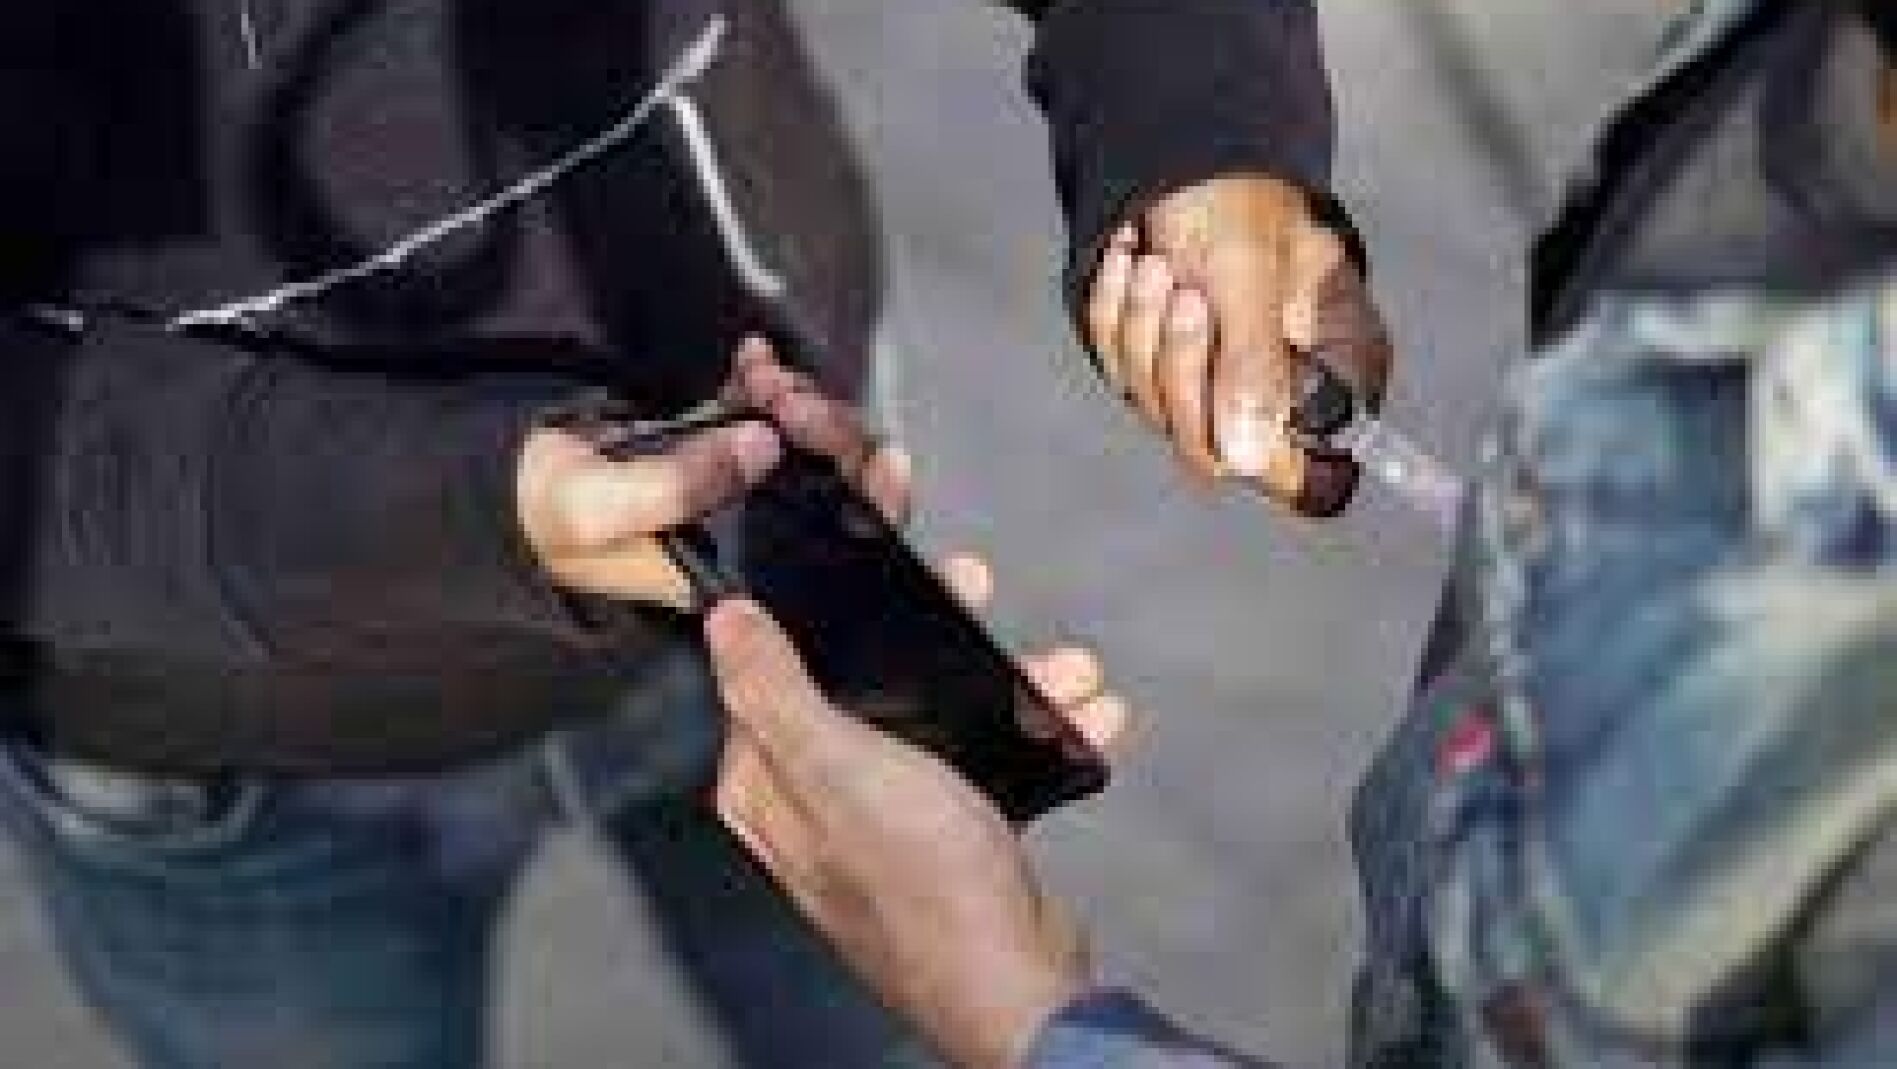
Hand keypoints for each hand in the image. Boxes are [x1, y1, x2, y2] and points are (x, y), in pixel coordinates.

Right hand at [519, 337, 910, 606]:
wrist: (497, 487)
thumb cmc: (536, 516)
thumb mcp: (595, 511)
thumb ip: (677, 485)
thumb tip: (761, 447)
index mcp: (732, 577)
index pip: (826, 550)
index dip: (868, 504)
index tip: (875, 455)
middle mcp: (744, 542)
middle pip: (829, 491)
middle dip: (827, 434)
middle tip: (788, 400)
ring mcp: (731, 493)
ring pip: (802, 448)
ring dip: (794, 401)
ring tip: (763, 376)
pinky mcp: (712, 453)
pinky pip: (761, 417)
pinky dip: (764, 383)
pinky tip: (755, 360)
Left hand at [707, 566, 1129, 1068]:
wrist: (1017, 985)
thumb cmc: (924, 887)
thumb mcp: (840, 769)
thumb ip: (774, 691)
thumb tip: (726, 622)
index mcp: (769, 779)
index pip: (777, 657)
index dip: (824, 595)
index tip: (873, 541)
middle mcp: (817, 796)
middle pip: (865, 674)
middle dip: (936, 629)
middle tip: (973, 585)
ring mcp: (883, 814)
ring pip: (937, 710)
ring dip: (1008, 679)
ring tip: (1064, 669)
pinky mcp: (945, 830)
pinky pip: (983, 754)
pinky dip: (1032, 728)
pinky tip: (1081, 713)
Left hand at [1086, 173, 1392, 515]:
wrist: (1180, 144)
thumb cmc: (1235, 194)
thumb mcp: (1248, 274)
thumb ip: (1253, 366)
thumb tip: (1247, 457)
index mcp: (1336, 372)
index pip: (1318, 478)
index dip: (1274, 466)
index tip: (1228, 407)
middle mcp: (1280, 389)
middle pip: (1217, 449)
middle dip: (1182, 367)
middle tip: (1182, 290)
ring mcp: (1216, 378)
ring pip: (1158, 411)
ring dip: (1143, 332)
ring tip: (1154, 263)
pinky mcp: (1161, 361)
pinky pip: (1122, 371)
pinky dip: (1114, 317)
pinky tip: (1127, 261)